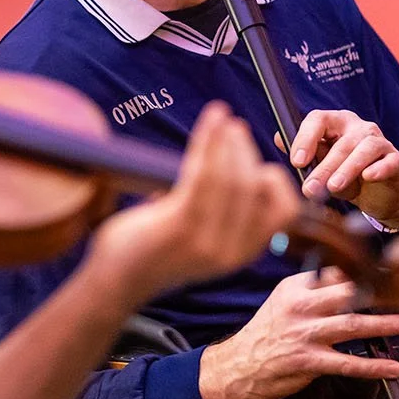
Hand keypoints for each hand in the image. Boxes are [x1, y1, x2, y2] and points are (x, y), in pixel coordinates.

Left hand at [86, 101, 299, 306]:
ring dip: (229, 141)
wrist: (116, 278)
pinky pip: (203, 173)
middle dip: (246, 151)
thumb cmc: (157, 249)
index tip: (256, 159)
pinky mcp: (179, 226)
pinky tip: (212, 120)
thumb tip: (239, 165)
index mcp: (242, 254)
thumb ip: (226, 214)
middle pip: (255, 187)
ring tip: (222, 119)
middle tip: (234, 128)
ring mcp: (205, 241)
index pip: (283, 211)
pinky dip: (209, 140)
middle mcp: (230, 251)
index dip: (276, 179)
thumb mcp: (204, 238)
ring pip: (231, 177)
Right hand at [198, 266, 398, 398]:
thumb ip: (313, 290)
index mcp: (295, 288)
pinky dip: (374, 366)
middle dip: (382, 293)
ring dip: (386, 324)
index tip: (390, 270)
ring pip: (353, 325)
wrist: (236, 366)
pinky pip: (348, 363)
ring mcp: (305, 334)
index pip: (334, 272)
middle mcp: (301, 306)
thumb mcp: (284, 301)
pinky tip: (393, 368)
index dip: (364, 271)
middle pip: (348, 294)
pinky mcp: (308, 361)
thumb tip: (346, 278)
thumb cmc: (265, 334)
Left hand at [285, 110, 398, 223]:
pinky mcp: (395, 160)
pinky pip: (387, 161)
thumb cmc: (346, 177)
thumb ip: (305, 154)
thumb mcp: (322, 166)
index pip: (318, 119)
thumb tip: (279, 138)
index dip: (306, 138)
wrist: (378, 196)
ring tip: (334, 187)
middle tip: (310, 188)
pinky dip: (377, 169)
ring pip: (363, 150)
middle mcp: (358, 127)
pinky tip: (368, 177)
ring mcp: (379, 142)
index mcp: (336, 123)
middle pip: (339, 142)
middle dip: (323, 167)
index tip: (297, 161)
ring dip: (346, 169)